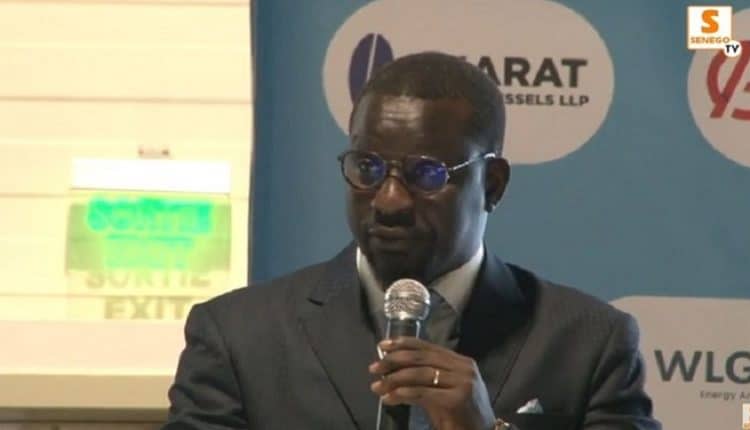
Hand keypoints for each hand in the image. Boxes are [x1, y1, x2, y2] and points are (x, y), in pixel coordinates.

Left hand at [369, 337, 495, 429]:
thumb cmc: (459, 416)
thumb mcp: (441, 391)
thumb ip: (423, 378)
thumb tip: (391, 371)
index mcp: (460, 361)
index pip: (427, 347)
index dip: (403, 344)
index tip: (383, 346)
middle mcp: (463, 368)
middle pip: (421, 358)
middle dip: (394, 361)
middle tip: (374, 368)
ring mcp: (462, 382)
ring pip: (420, 374)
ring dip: (394, 380)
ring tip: (377, 387)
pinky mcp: (458, 399)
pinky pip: (423, 392)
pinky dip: (404, 394)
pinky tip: (391, 397)